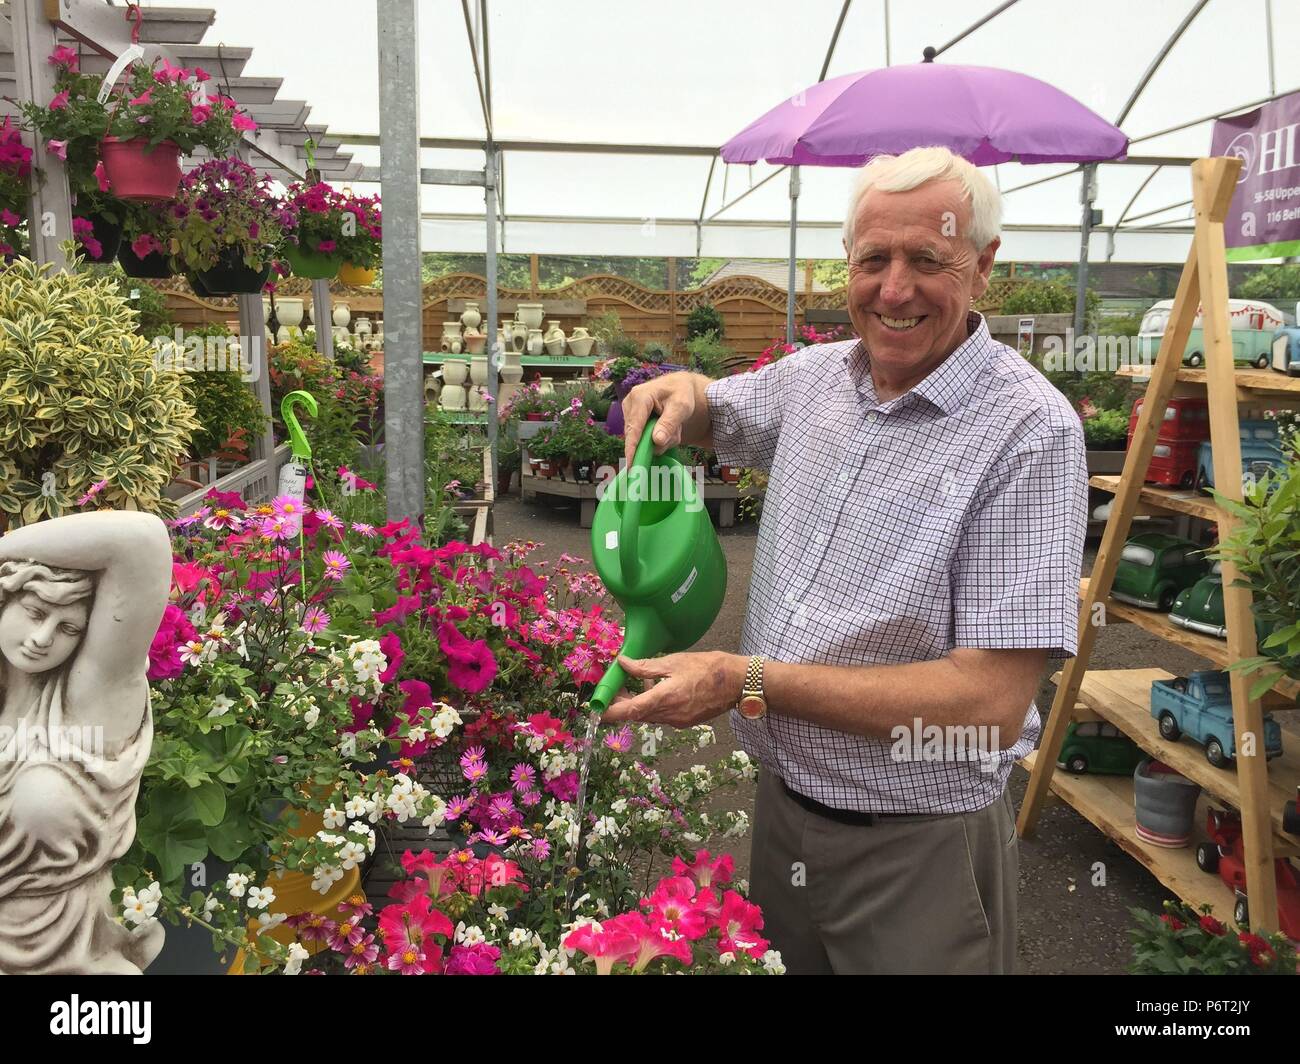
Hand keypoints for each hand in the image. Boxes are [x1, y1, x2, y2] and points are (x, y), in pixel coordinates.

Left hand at [601, 651, 746, 728]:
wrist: (737, 683)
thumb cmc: (708, 667)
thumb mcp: (674, 662)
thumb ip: (646, 667)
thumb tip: (623, 664)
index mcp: (663, 699)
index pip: (629, 711)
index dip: (610, 712)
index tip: (596, 710)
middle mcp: (668, 715)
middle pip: (635, 715)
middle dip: (621, 704)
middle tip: (615, 687)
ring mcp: (677, 721)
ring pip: (648, 715)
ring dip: (637, 703)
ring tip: (636, 682)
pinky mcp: (685, 721)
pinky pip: (661, 715)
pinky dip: (653, 705)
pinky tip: (657, 688)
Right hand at [621, 371, 709, 469]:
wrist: (678, 387)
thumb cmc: (681, 393)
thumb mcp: (681, 407)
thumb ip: (669, 424)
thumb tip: (657, 441)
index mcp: (640, 397)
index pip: (635, 427)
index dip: (632, 447)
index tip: (632, 464)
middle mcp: (629, 403)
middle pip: (637, 435)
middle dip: (656, 441)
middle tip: (676, 433)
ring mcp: (628, 411)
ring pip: (640, 438)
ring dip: (658, 439)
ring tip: (673, 427)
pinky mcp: (631, 418)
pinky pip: (640, 437)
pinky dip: (655, 437)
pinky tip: (665, 428)